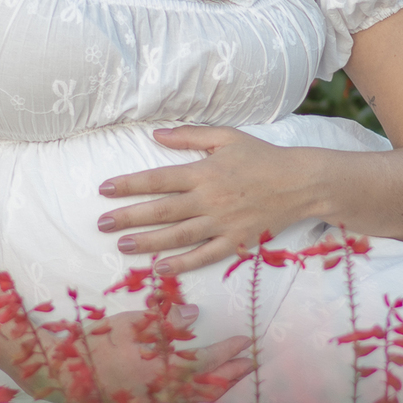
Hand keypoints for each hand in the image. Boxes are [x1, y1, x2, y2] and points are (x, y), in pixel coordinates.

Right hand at [41, 304, 252, 402]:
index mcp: (158, 370)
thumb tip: (194, 315)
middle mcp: (160, 391)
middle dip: (232, 375)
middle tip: (251, 363)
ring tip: (233, 372)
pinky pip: (178, 399)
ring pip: (194, 397)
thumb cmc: (92, 344)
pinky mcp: (140, 402)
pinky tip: (198, 380)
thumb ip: (162, 322)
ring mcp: (150, 400)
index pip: (204, 362)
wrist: (58, 374)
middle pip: (207, 389)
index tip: (245, 341)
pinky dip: (196, 390)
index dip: (227, 352)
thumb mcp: (127, 324)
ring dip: (217, 384)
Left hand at [96, 126, 320, 271]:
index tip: (104, 189)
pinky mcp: (236, 241)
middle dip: (128, 217)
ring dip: (147, 242)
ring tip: (122, 246)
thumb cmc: (262, 157)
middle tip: (101, 224)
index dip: (129, 184)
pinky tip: (160, 268)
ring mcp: (222, 223)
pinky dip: (183, 263)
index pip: (158, 179)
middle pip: (161, 211)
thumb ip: (190, 135)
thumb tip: (156, 134)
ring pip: (178, 235)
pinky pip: (205, 256)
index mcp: (204, 172)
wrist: (301, 182)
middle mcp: (209, 199)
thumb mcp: (227, 137)